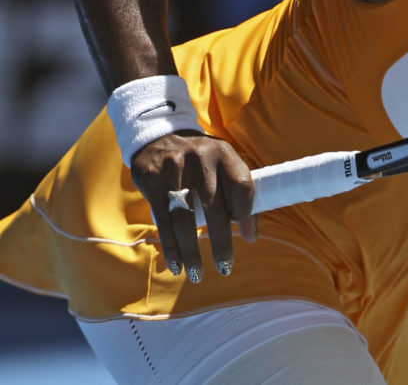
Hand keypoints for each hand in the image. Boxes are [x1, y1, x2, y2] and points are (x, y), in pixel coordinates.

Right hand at [131, 131, 256, 281]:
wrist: (159, 136)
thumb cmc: (202, 160)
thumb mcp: (223, 165)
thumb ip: (239, 195)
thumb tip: (251, 236)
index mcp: (224, 153)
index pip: (242, 185)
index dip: (246, 210)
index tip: (244, 230)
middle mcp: (201, 160)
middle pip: (215, 207)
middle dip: (221, 242)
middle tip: (226, 268)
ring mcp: (175, 170)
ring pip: (186, 219)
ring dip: (192, 252)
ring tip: (198, 274)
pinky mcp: (153, 182)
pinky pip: (163, 221)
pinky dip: (171, 247)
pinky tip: (176, 265)